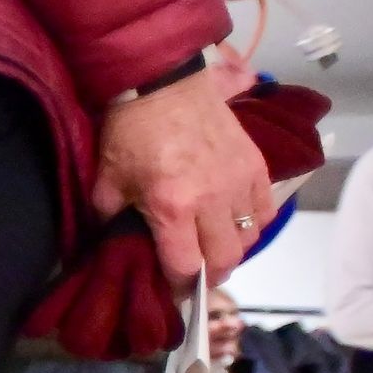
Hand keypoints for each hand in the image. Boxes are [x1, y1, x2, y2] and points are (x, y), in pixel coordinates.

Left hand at [92, 74, 274, 287]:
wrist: (164, 85)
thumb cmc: (131, 133)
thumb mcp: (107, 183)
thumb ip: (110, 220)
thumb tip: (113, 246)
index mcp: (173, 207)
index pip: (185, 266)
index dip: (178, 284)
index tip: (171, 287)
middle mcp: (213, 199)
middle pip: (225, 260)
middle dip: (209, 275)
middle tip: (196, 274)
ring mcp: (239, 182)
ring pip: (249, 238)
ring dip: (232, 250)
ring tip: (213, 247)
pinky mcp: (257, 166)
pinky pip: (266, 210)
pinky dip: (253, 223)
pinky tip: (234, 222)